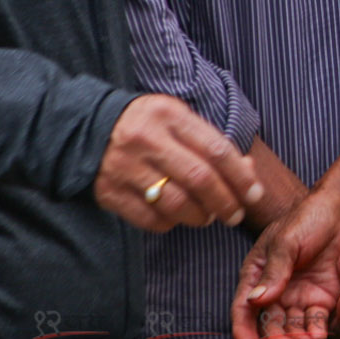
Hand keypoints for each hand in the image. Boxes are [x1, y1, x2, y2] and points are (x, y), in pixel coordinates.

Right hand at [95, 94, 263, 232]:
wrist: (85, 129)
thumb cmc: (146, 126)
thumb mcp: (178, 120)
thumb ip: (212, 143)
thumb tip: (248, 171)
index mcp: (169, 115)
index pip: (216, 149)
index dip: (241, 176)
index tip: (255, 194)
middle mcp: (146, 139)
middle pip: (199, 179)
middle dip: (226, 202)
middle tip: (236, 215)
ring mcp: (125, 167)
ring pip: (176, 203)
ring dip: (201, 217)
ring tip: (209, 217)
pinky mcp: (109, 192)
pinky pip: (149, 219)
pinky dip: (170, 223)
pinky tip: (177, 217)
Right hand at [231, 189, 339, 338]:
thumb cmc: (309, 218)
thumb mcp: (286, 241)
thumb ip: (275, 271)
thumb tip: (256, 301)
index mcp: (257, 274)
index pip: (244, 306)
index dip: (243, 329)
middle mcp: (275, 290)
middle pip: (268, 323)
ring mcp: (299, 295)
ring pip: (292, 327)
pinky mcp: (323, 297)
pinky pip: (316, 320)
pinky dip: (316, 330)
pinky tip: (320, 335)